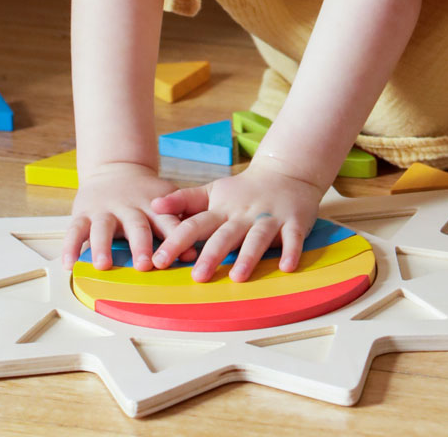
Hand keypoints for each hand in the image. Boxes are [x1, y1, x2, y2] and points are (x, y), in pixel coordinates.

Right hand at [61, 162, 193, 272]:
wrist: (116, 168)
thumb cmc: (147, 195)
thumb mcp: (166, 201)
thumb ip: (178, 224)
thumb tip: (195, 254)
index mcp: (153, 207)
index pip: (167, 222)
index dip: (176, 238)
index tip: (185, 255)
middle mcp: (129, 208)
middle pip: (136, 226)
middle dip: (140, 245)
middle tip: (144, 265)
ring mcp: (105, 210)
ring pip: (102, 228)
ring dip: (102, 246)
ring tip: (103, 265)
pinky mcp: (83, 213)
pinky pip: (75, 230)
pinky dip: (70, 247)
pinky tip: (68, 264)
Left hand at [149, 163, 322, 282]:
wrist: (286, 171)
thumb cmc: (244, 190)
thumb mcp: (213, 191)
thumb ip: (184, 200)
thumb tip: (153, 205)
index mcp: (221, 209)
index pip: (195, 224)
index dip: (176, 241)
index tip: (158, 260)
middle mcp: (243, 214)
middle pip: (225, 234)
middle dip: (211, 255)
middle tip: (197, 276)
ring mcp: (269, 218)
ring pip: (257, 237)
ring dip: (248, 256)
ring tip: (237, 277)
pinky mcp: (293, 222)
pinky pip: (293, 238)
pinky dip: (291, 252)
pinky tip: (286, 268)